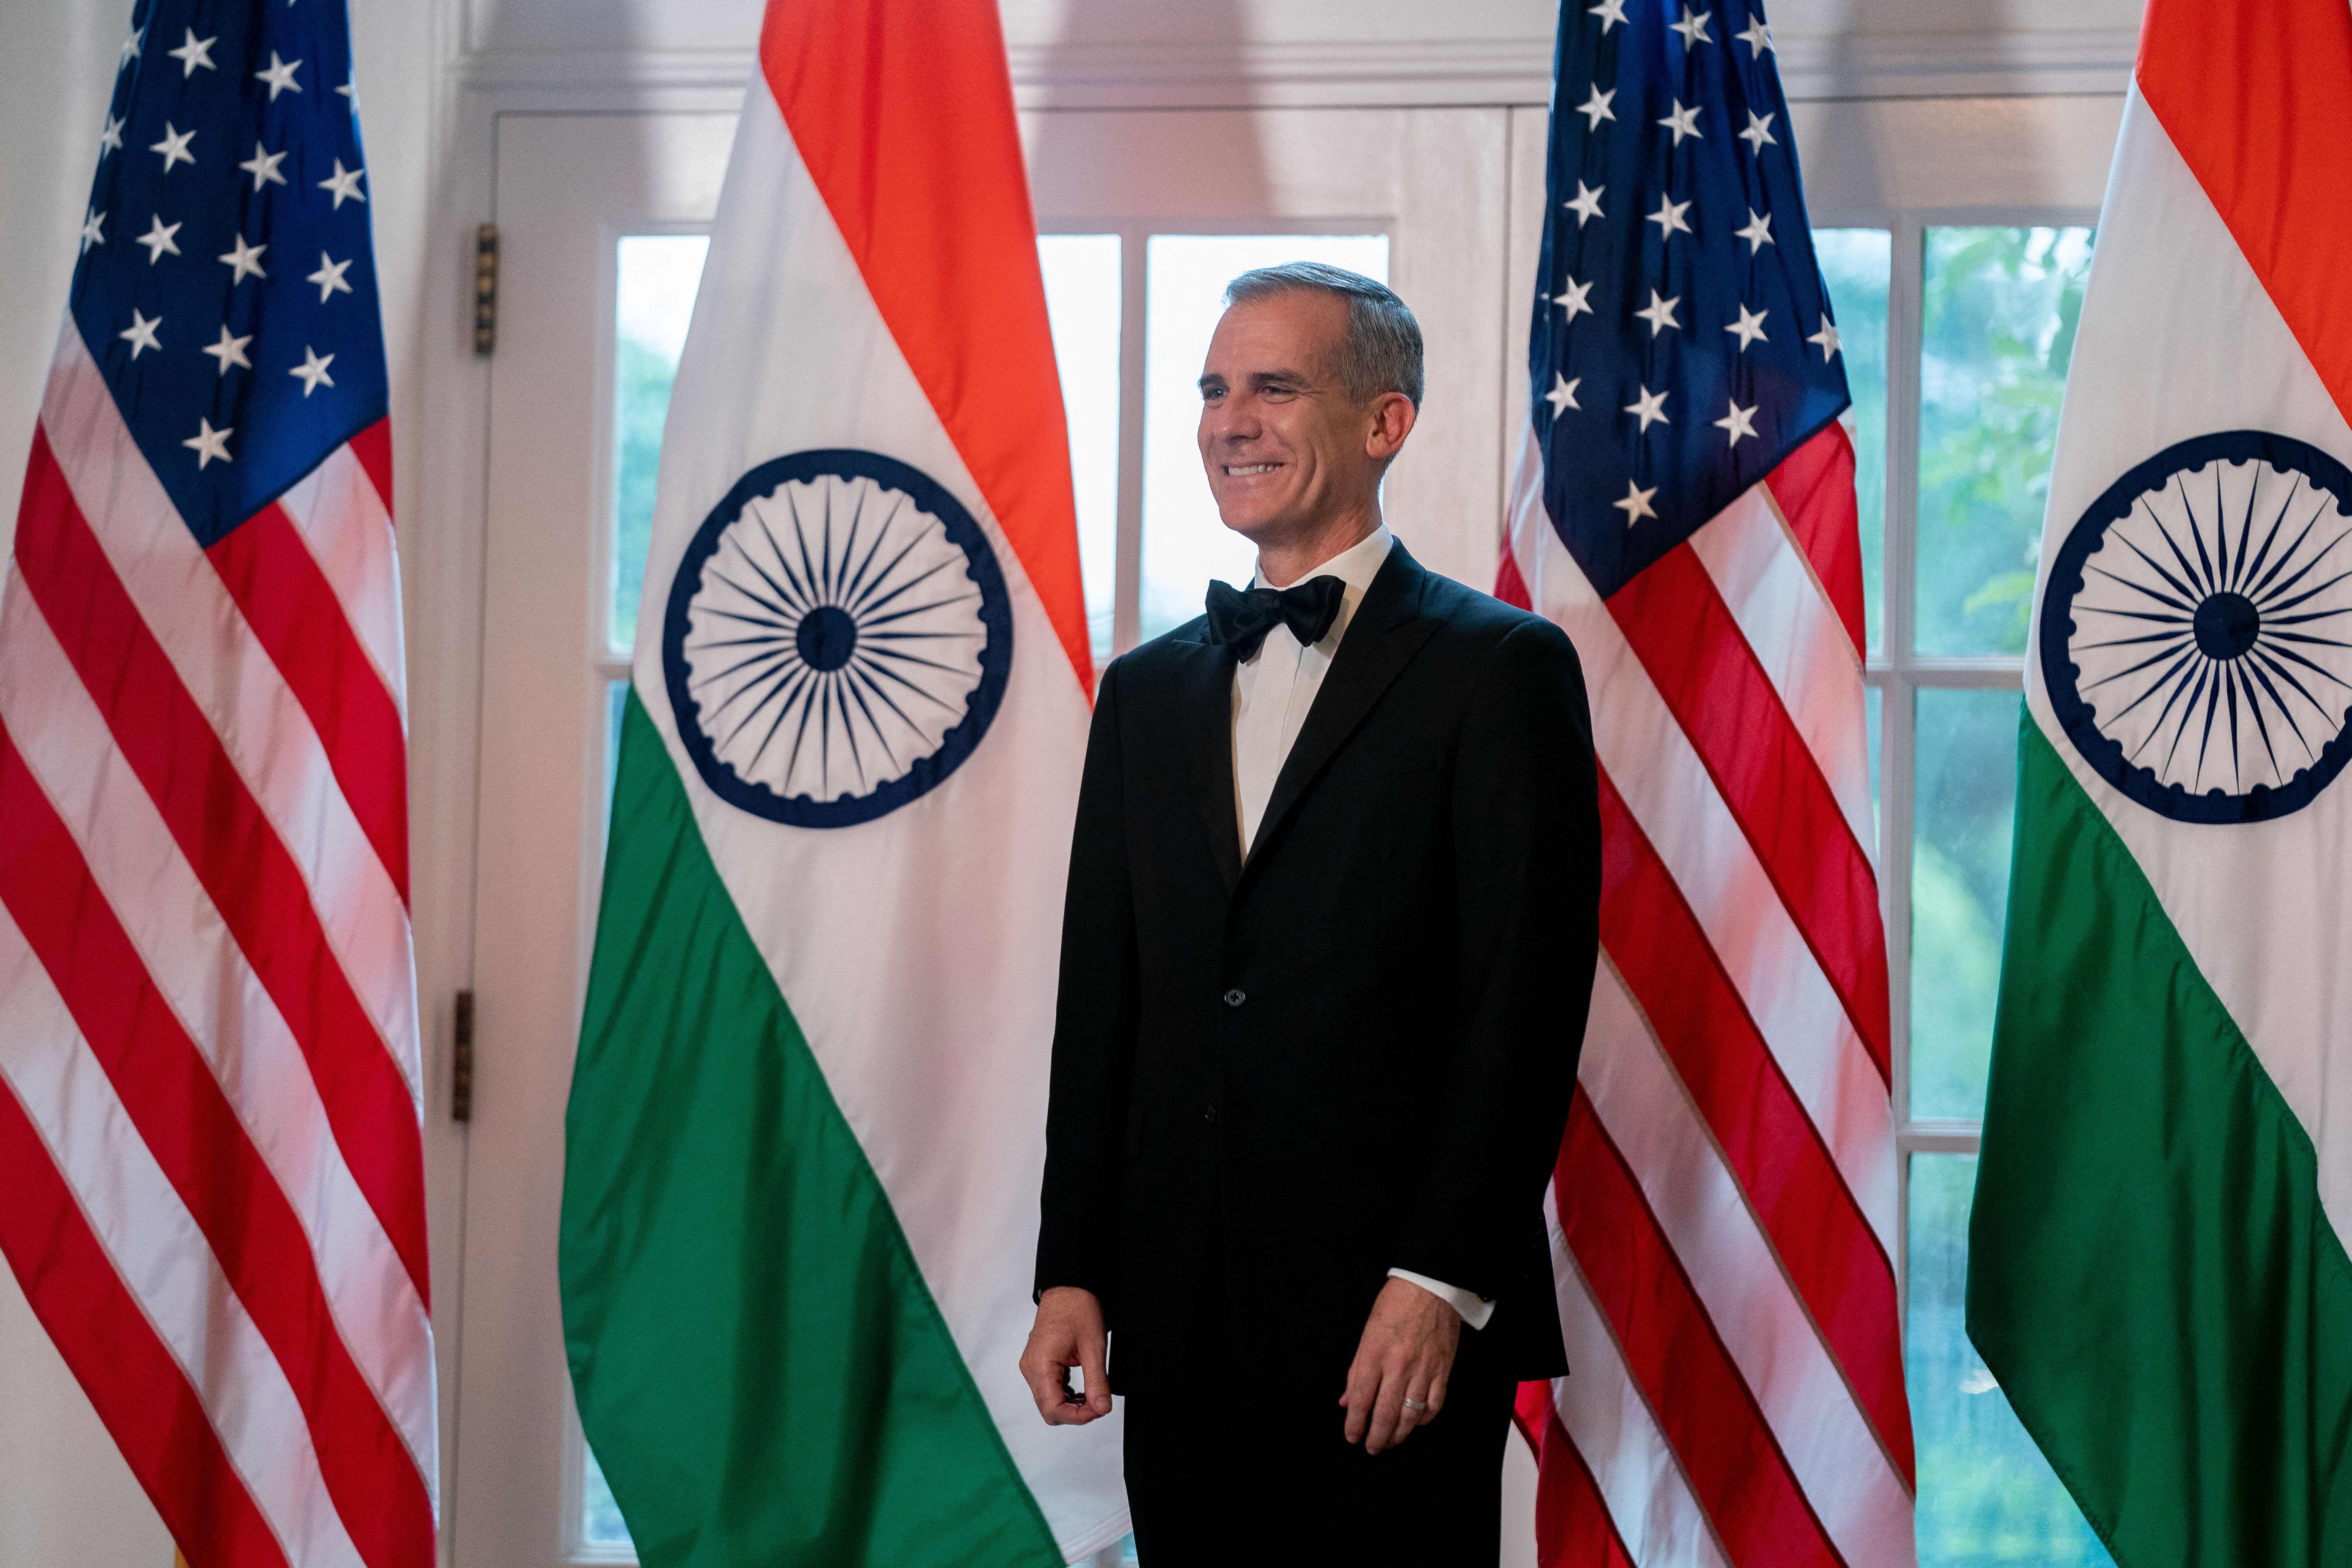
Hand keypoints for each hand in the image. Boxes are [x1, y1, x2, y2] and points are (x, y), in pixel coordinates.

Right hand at [1020, 1286, 1113, 1424]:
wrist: (1068, 1286)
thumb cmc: (1077, 1308)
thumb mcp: (1093, 1347)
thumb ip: (1097, 1382)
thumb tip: (1102, 1409)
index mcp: (1039, 1365)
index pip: (1053, 1409)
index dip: (1077, 1417)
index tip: (1098, 1410)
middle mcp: (1030, 1368)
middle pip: (1049, 1409)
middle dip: (1075, 1413)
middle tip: (1099, 1403)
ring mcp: (1032, 1366)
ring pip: (1048, 1401)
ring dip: (1071, 1405)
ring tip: (1093, 1394)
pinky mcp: (1037, 1363)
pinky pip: (1048, 1389)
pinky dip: (1066, 1394)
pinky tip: (1083, 1388)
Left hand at [1340, 1277, 1461, 1453]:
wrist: (1430, 1286)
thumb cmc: (1396, 1304)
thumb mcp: (1367, 1332)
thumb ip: (1356, 1369)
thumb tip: (1346, 1400)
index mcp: (1375, 1353)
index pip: (1360, 1398)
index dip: (1354, 1423)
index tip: (1351, 1436)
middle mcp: (1398, 1365)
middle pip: (1385, 1413)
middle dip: (1376, 1437)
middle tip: (1371, 1447)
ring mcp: (1423, 1369)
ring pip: (1410, 1416)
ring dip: (1398, 1435)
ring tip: (1390, 1442)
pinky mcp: (1442, 1370)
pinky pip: (1433, 1406)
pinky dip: (1423, 1420)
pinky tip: (1414, 1423)